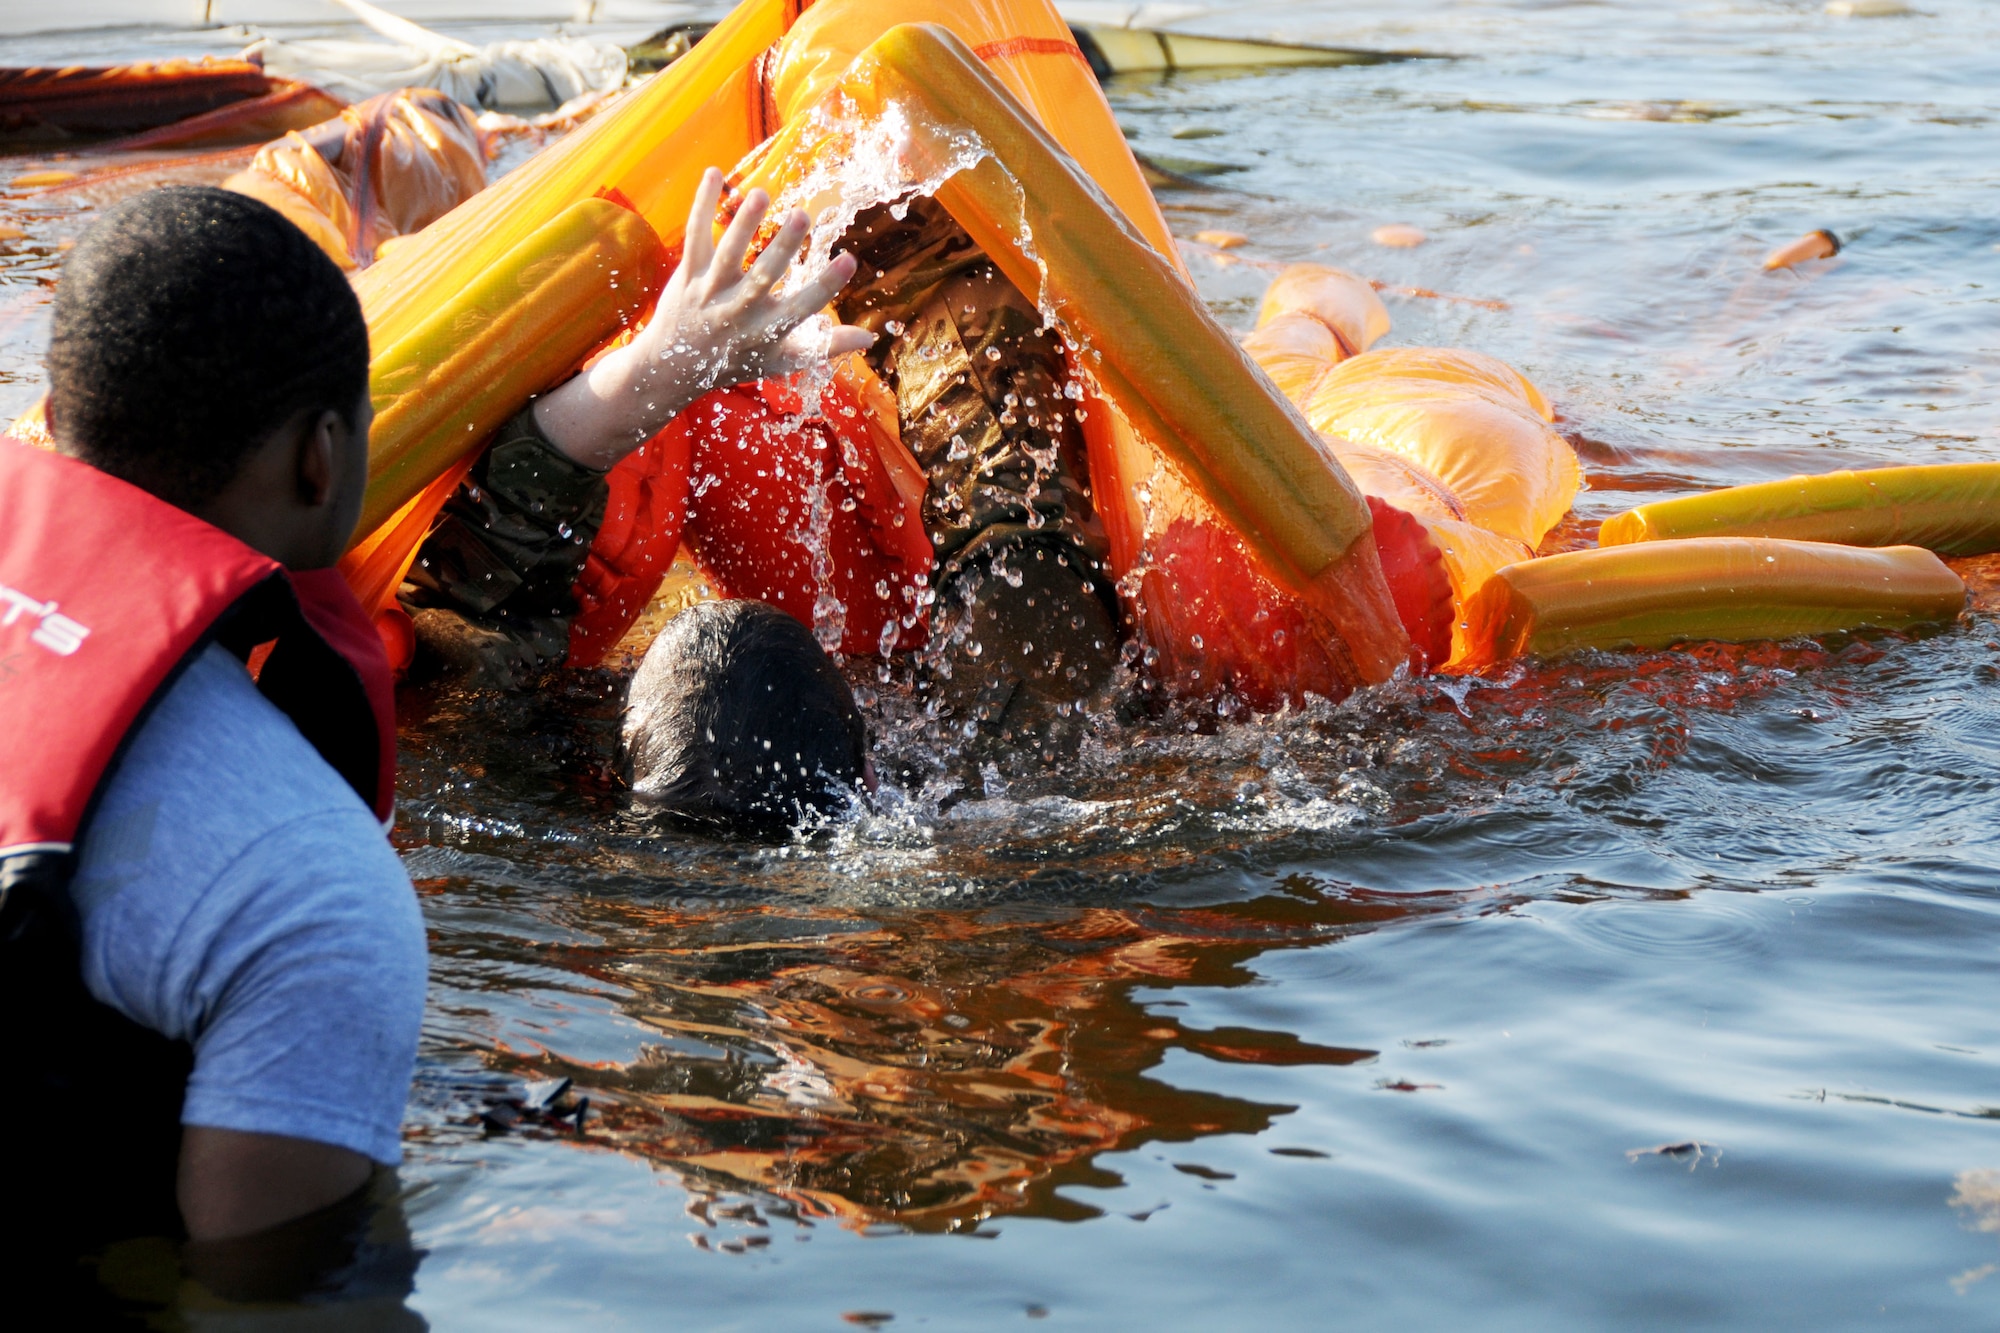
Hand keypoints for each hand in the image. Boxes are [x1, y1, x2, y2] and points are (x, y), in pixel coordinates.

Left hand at [533, 167, 875, 470]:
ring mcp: (709, 291)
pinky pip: (695, 236)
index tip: (849, 260)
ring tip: (760, 195)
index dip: (825, 286)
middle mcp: (737, 312)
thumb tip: (868, 339)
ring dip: (741, 224)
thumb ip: (824, 347)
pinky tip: (714, 173)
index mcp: (766, 332)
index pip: (801, 308)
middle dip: (781, 247)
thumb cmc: (737, 360)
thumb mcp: (782, 360)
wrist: (673, 367)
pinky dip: (702, 205)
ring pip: (725, 255)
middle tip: (803, 215)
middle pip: (762, 277)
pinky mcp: (688, 274)